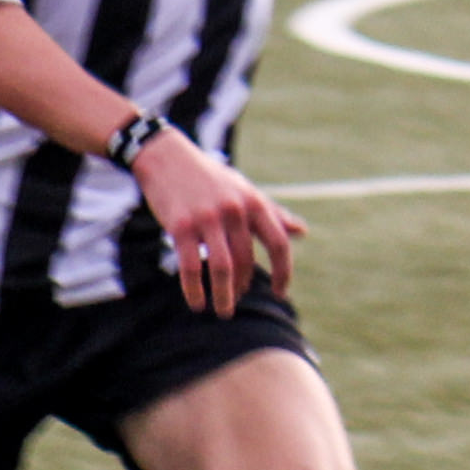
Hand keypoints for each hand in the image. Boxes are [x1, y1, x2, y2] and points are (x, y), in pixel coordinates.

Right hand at [129, 128, 300, 317]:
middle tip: (236, 302)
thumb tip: (302, 232)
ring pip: (222, 269)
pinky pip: (191, 267)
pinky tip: (197, 304)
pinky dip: (195, 291)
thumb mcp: (244, 191)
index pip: (278, 243)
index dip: (283, 272)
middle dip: (244, 287)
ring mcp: (208, 219)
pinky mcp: (181, 227)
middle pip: (247, 261)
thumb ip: (272, 213)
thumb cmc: (209, 177)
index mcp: (254, 202)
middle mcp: (235, 210)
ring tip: (223, 311)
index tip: (280, 292)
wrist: (166, 157)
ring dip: (224, 296)